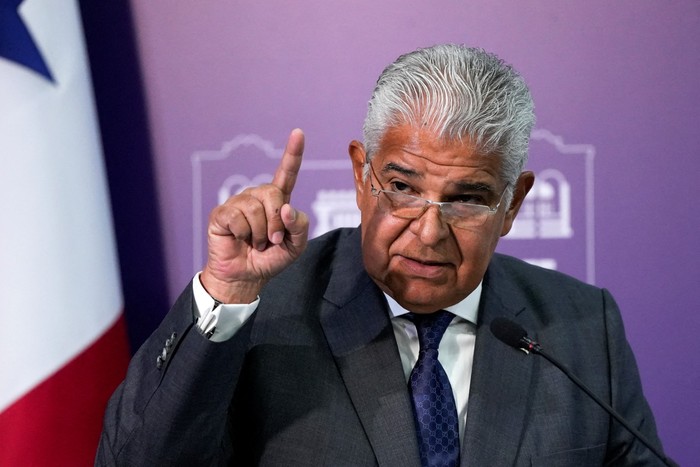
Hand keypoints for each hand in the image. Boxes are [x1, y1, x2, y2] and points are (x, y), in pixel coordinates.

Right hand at [200, 129, 308, 302]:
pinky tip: (239, 239)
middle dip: (277, 222)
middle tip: (271, 240)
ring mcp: (238, 203)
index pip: (287, 174)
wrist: (246, 277)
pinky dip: (244, 234)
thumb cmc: (270, 259)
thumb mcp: (296, 246)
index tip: (298, 133)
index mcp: (278, 201)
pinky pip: (238, 217)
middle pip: (273, 193)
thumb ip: (300, 226)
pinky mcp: (222, 213)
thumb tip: (286, 208)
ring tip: (255, 242)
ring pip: (256, 207)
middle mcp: (258, 197)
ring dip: (259, 232)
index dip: (293, 154)